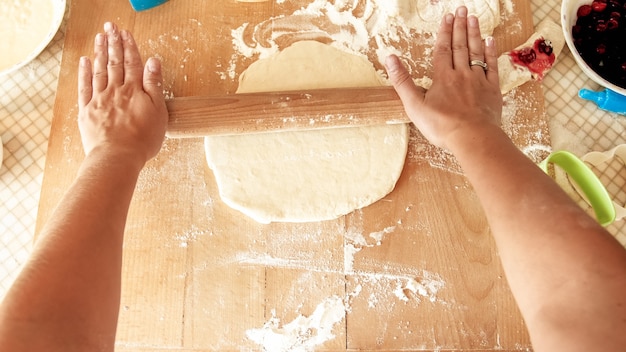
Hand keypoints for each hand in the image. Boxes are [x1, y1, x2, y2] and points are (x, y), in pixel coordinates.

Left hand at [77, 22, 167, 165]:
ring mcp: (99, 99)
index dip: (130, 47)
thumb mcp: (158, 111)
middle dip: (113, 43)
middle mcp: (116, 90)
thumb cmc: (142, 139)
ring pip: (100, 70)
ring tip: (100, 37)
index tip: (127, 34)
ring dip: (100, 52)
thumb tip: (153, 61)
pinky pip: (84, 86)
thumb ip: (155, 84)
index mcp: (134, 90)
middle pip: (115, 62)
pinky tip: (85, 61)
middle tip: (111, 27)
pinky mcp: (87, 111)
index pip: (132, 63)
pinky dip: (84, 72)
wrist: (117, 157)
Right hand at [385, 6, 501, 151]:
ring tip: (473, 18)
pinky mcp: (492, 90)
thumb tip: (389, 59)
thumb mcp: (414, 106)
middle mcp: (461, 74)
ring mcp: (478, 81)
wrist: (472, 138)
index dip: (444, 32)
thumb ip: (402, 81)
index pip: (443, 50)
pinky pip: (492, 66)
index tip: (447, 17)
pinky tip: (490, 41)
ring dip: (475, 34)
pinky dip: (491, 53)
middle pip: (460, 46)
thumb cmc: (442, 126)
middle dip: (460, 27)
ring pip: (476, 52)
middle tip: (461, 10)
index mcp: (443, 78)